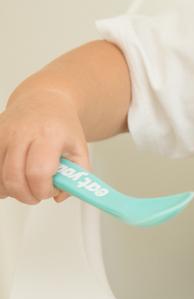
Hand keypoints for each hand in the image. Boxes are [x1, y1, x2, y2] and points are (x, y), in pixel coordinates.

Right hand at [0, 89, 89, 203]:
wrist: (44, 102)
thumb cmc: (62, 127)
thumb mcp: (81, 151)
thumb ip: (77, 177)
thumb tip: (59, 196)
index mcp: (49, 135)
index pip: (38, 172)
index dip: (43, 189)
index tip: (50, 191)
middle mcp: (22, 132)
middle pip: (14, 177)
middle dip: (26, 195)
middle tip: (36, 195)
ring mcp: (3, 133)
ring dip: (11, 190)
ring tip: (26, 186)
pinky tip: (10, 180)